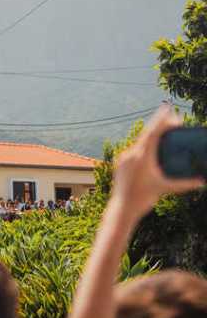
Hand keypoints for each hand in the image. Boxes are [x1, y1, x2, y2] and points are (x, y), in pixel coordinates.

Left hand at [110, 104, 204, 220]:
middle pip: (146, 134)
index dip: (161, 119)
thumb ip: (185, 184)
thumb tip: (203, 182)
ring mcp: (123, 159)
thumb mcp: (165, 188)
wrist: (121, 209)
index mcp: (141, 156)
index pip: (153, 132)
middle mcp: (131, 154)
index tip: (168, 108)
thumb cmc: (143, 198)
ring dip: (151, 134)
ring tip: (164, 128)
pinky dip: (143, 144)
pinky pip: (133, 150)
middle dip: (159, 124)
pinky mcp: (120, 164)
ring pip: (139, 142)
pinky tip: (150, 143)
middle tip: (172, 116)